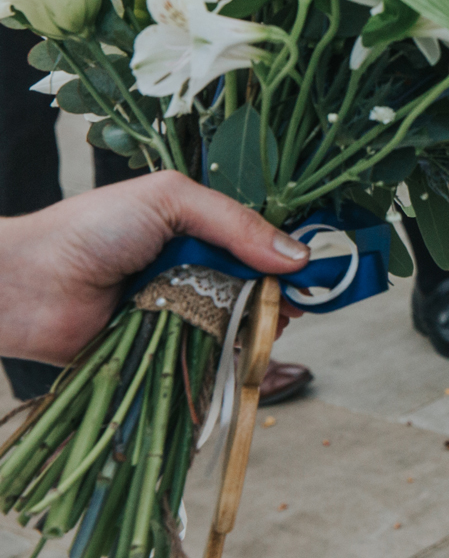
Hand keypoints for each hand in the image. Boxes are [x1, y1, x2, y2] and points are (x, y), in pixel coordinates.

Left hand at [0, 173, 309, 362]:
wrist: (24, 285)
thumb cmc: (90, 228)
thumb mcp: (169, 200)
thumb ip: (235, 223)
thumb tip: (297, 256)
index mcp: (195, 226)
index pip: (256, 239)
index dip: (285, 254)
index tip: (311, 272)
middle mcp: (190, 266)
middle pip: (253, 283)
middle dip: (276, 295)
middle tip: (289, 307)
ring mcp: (177, 309)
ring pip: (234, 321)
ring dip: (255, 327)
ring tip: (267, 329)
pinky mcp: (161, 350)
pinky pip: (205, 355)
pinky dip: (227, 357)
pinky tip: (243, 354)